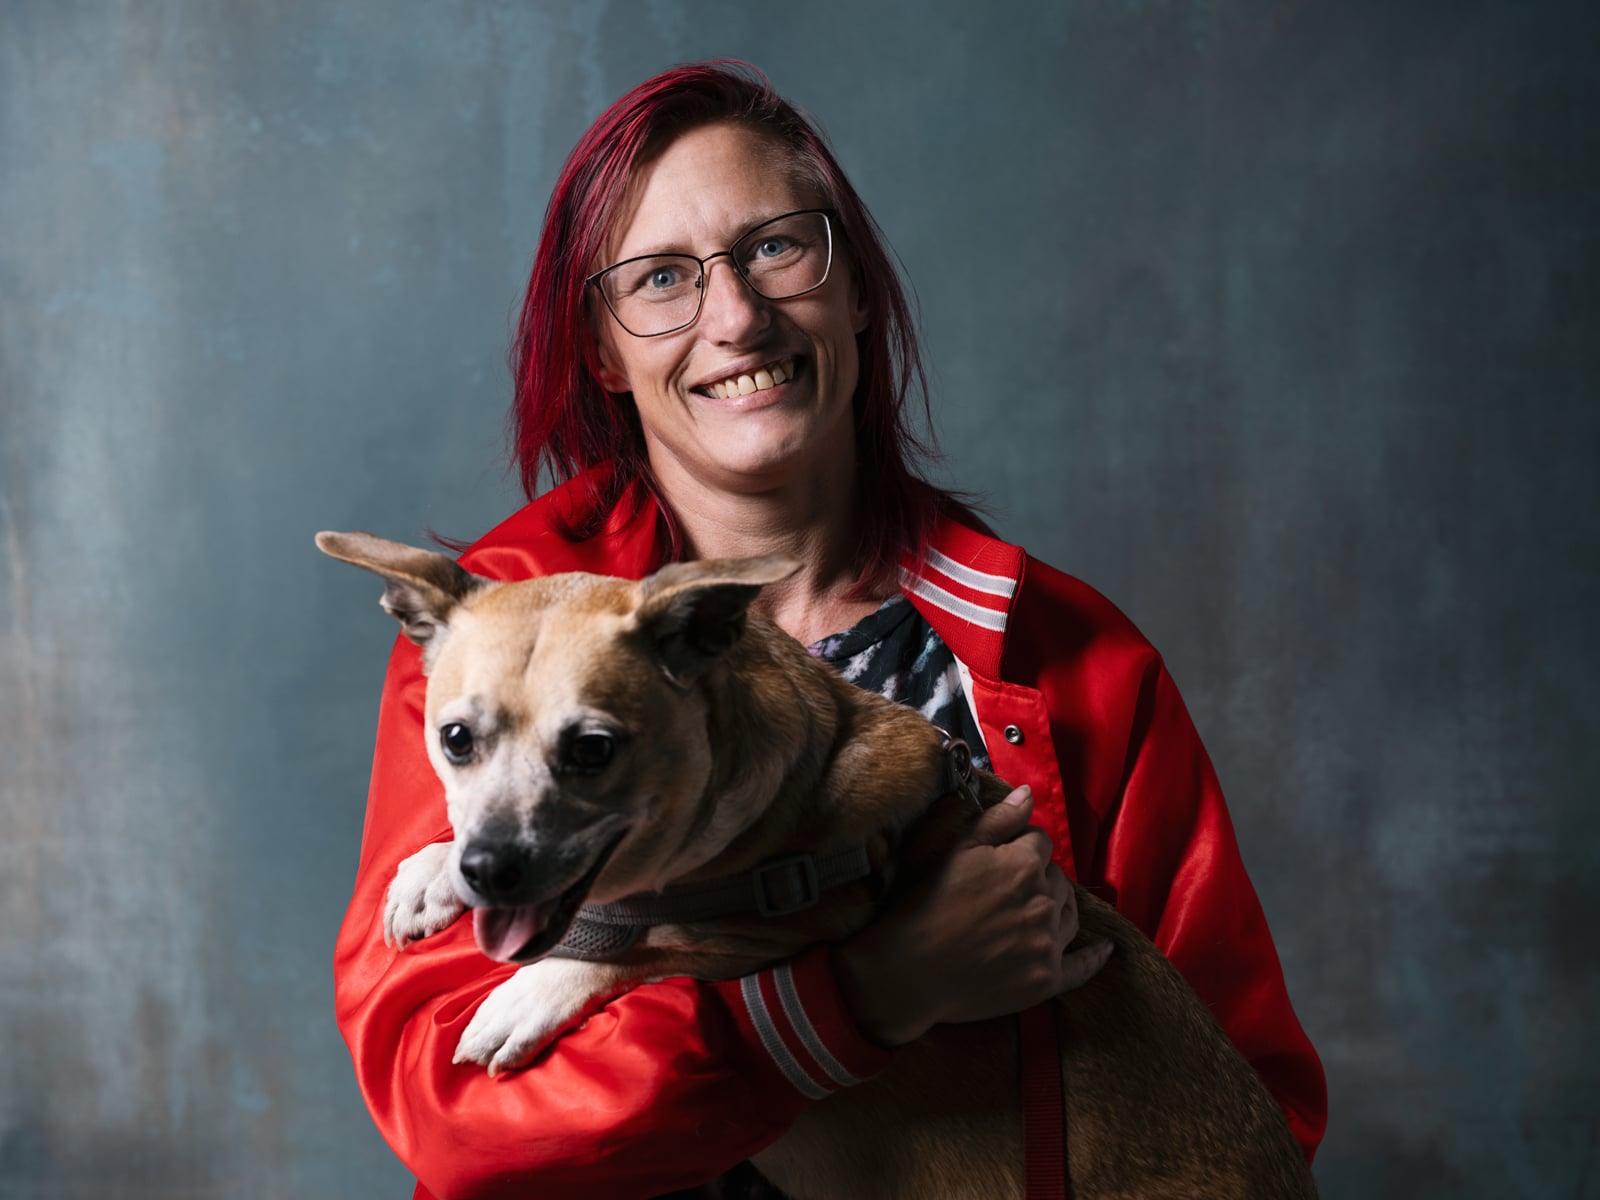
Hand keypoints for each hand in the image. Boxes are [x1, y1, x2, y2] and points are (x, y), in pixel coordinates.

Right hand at [833, 786, 1112, 1046]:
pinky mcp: (1047, 980)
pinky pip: (1082, 966)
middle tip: (1007, 891)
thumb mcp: (958, 850)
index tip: (1001, 861)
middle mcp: (1045, 902)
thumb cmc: (928, 904)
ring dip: (1058, 908)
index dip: (1021, 847)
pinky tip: (1103, 950)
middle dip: (1039, 878)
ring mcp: (1049, 944)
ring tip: (1035, 913)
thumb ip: (998, 820)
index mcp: (1024, 865)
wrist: (912, 969)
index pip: (1041, 842)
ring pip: (1070, 915)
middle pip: (1058, 879)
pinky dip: (1094, 957)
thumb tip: (1029, 794)